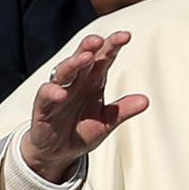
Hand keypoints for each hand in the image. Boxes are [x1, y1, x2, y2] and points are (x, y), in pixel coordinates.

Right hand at [20, 32, 147, 182]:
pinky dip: (52, 92)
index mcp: (93, 80)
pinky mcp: (43, 107)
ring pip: (64, 71)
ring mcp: (59, 91)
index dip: (113, 45)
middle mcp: (76, 81)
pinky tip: (61, 93)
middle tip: (99, 40)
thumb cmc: (81, 130)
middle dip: (90, 46)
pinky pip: (46, 95)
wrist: (58, 153)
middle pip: (83, 57)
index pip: (103, 57)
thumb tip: (145, 101)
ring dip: (74, 62)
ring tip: (85, 58)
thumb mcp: (106, 122)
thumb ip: (123, 110)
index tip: (126, 36)